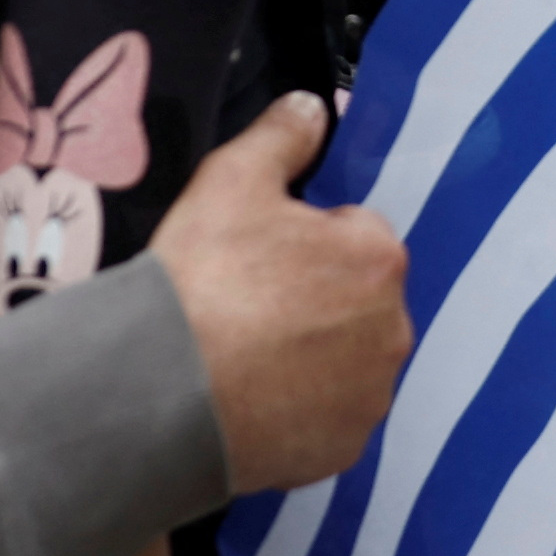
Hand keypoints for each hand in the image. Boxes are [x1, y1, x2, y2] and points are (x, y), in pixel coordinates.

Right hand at [151, 91, 412, 490]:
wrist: (162, 390)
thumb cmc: (202, 278)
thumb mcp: (230, 180)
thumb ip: (281, 137)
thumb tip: (313, 107)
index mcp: (377, 256)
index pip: (352, 234)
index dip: (301, 242)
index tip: (256, 258)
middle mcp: (393, 328)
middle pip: (354, 302)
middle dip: (313, 301)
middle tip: (246, 308)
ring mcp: (370, 395)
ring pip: (344, 362)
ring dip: (309, 357)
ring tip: (243, 359)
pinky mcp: (342, 448)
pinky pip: (326, 418)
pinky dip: (297, 412)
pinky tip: (250, 402)